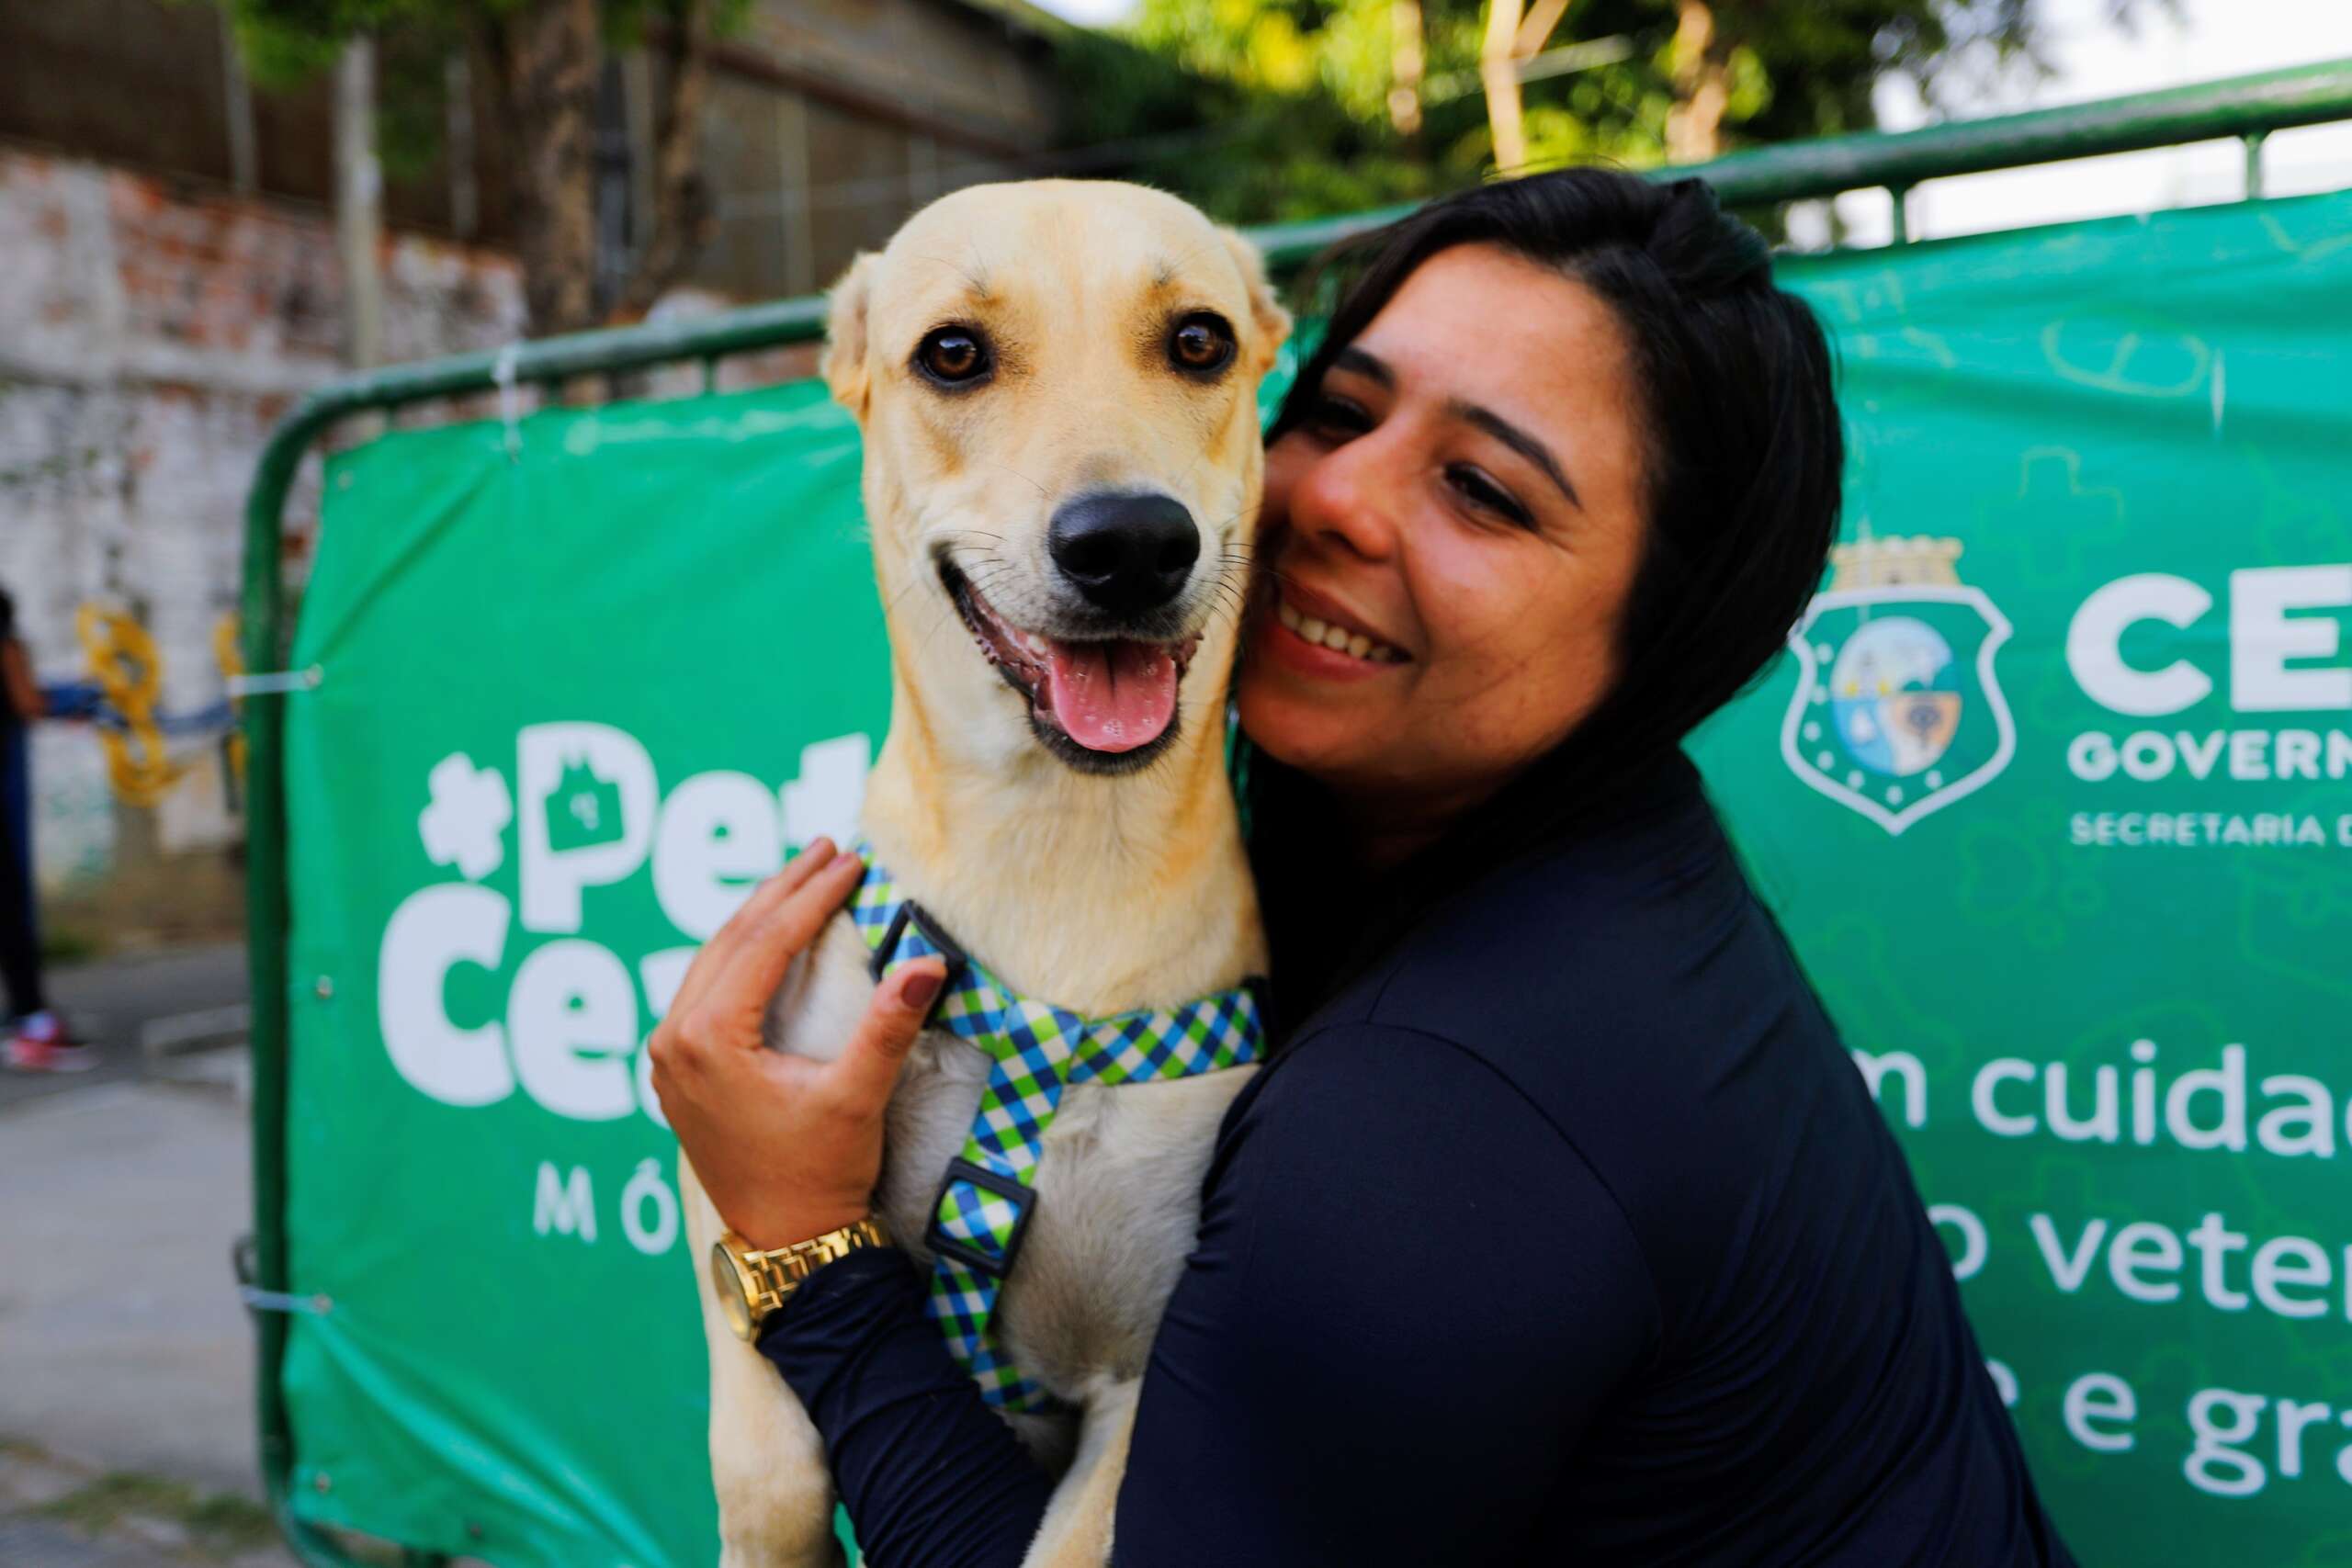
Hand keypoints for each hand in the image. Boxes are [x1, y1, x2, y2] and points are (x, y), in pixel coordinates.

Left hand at [648, 838, 947, 1249]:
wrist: (788, 1243)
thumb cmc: (820, 1173)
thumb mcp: (857, 1096)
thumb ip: (887, 1026)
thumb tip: (929, 961)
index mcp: (707, 1039)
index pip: (763, 944)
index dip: (811, 897)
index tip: (850, 861)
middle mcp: (673, 1041)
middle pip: (730, 941)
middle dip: (781, 891)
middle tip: (826, 850)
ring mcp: (668, 1059)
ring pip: (711, 961)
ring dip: (757, 918)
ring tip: (800, 879)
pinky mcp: (677, 1074)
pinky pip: (703, 991)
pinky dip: (739, 955)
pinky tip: (766, 939)